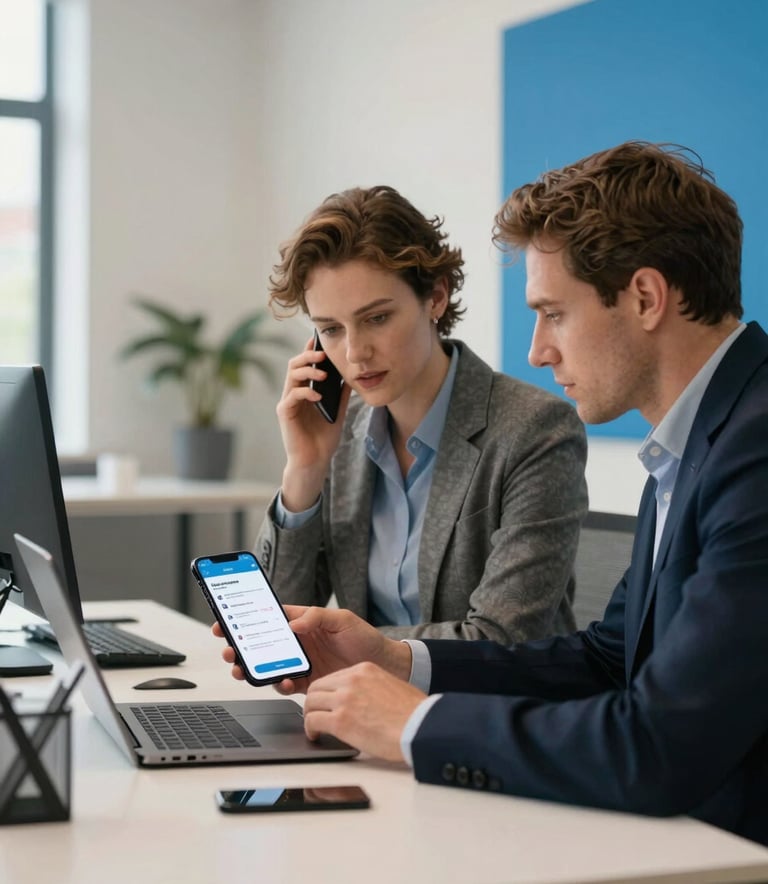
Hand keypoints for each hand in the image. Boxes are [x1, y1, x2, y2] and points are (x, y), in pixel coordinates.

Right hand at [211, 605, 411, 688]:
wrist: (385, 666)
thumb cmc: (365, 638)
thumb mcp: (342, 619)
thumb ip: (316, 617)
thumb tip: (292, 623)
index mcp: (302, 623)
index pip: (268, 618)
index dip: (245, 619)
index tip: (225, 622)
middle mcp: (297, 643)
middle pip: (260, 644)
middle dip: (240, 647)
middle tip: (229, 650)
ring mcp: (300, 664)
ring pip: (267, 666)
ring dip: (253, 668)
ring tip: (244, 669)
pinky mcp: (307, 683)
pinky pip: (285, 684)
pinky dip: (279, 684)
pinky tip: (283, 681)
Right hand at [276, 337, 351, 510]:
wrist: (315, 462)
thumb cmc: (323, 439)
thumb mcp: (338, 413)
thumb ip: (341, 395)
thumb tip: (351, 376)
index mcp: (305, 391)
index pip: (305, 365)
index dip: (310, 351)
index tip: (319, 339)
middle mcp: (294, 393)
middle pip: (295, 365)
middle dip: (308, 356)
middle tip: (323, 354)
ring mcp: (288, 402)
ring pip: (292, 376)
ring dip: (308, 371)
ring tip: (323, 373)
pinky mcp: (284, 413)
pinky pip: (292, 395)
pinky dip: (305, 392)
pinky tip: (318, 396)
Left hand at [303, 662, 426, 761]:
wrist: (420, 727)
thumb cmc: (413, 713)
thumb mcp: (390, 687)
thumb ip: (371, 688)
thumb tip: (361, 701)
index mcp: (364, 669)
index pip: (333, 677)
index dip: (326, 693)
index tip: (326, 703)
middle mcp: (352, 680)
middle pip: (317, 687)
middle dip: (313, 702)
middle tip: (316, 715)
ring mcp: (344, 699)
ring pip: (310, 702)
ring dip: (310, 715)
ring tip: (315, 727)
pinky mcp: (340, 720)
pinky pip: (313, 721)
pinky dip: (311, 729)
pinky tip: (316, 736)